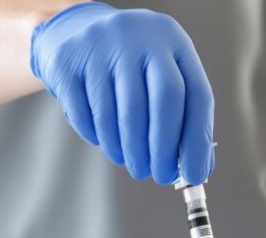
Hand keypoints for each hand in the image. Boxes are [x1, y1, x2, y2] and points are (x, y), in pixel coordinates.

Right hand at [30, 2, 214, 183]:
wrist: (74, 33)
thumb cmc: (131, 67)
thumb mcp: (164, 76)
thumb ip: (184, 117)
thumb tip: (198, 169)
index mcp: (174, 43)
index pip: (197, 96)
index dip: (198, 141)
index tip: (195, 175)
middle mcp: (142, 38)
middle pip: (164, 102)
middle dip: (163, 149)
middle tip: (161, 176)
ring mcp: (102, 46)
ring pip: (121, 114)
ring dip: (130, 151)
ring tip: (134, 164)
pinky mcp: (67, 61)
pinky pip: (86, 114)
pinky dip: (100, 138)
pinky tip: (108, 143)